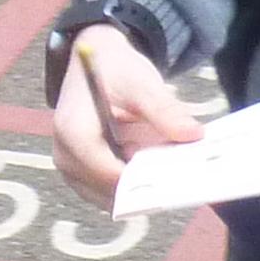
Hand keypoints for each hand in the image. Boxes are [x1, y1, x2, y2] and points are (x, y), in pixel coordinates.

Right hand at [51, 24, 202, 206]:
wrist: (96, 63)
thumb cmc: (114, 70)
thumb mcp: (141, 83)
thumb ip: (165, 110)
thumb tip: (194, 135)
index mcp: (72, 131)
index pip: (107, 171)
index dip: (142, 181)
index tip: (177, 180)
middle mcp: (65, 156)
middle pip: (109, 188)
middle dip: (146, 187)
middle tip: (183, 180)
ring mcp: (72, 169)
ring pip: (111, 197)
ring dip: (141, 190)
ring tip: (171, 174)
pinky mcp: (83, 177)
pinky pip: (111, 194)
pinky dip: (135, 188)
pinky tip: (157, 172)